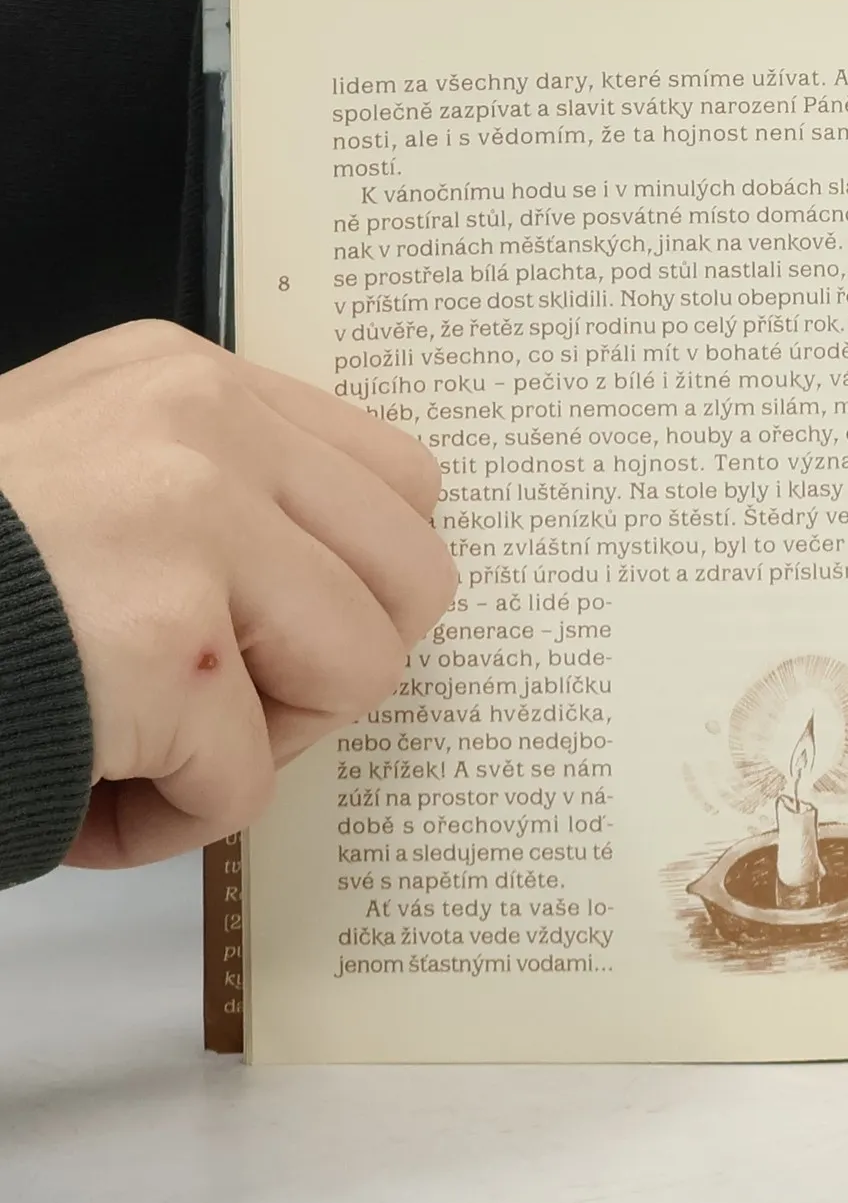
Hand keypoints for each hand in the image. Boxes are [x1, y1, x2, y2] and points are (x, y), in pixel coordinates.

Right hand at [0, 322, 455, 866]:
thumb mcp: (76, 466)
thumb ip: (211, 493)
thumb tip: (336, 574)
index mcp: (186, 380)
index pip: (399, 481)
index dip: (355, 583)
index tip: (278, 629)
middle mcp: (203, 428)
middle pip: (415, 578)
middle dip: (329, 668)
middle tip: (220, 700)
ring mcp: (189, 528)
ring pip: (361, 674)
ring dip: (257, 746)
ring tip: (142, 739)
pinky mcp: (164, 650)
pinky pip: (248, 784)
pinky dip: (166, 821)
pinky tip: (78, 787)